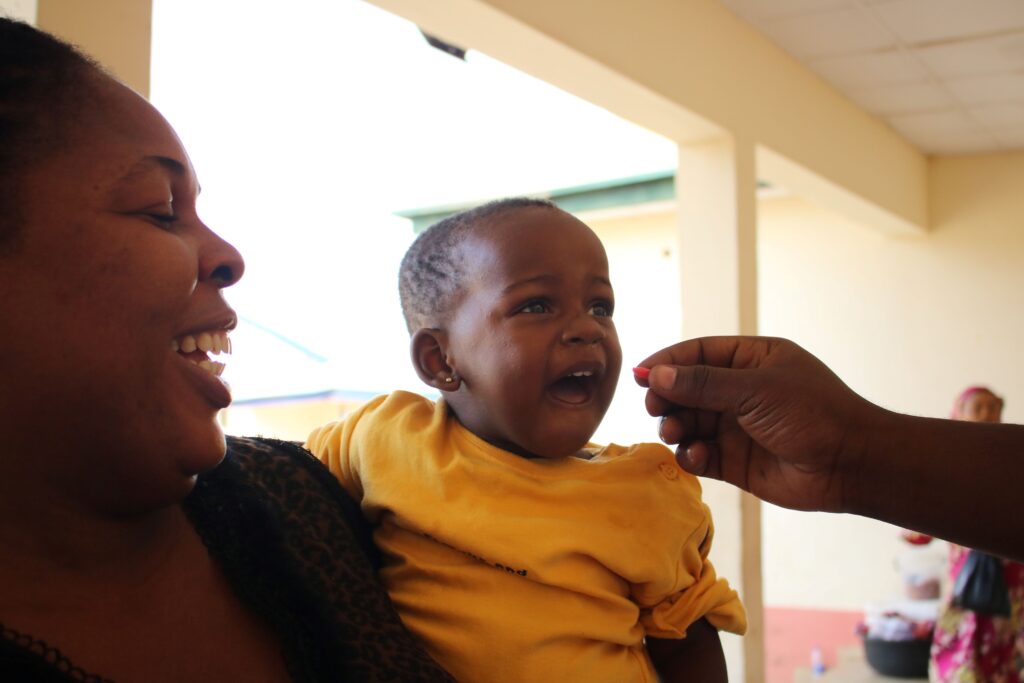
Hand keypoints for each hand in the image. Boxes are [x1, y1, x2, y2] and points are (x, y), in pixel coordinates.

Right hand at [635, 336, 880, 512]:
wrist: (851, 465)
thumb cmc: (813, 413)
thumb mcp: (755, 389)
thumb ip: (702, 383)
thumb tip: (656, 374)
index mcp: (751, 360)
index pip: (697, 354)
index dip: (667, 362)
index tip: (640, 376)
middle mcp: (741, 391)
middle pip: (687, 389)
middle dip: (667, 398)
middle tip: (655, 408)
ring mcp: (737, 426)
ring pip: (689, 422)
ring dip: (676, 427)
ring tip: (675, 433)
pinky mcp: (735, 461)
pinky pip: (699, 454)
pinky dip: (691, 455)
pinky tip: (696, 456)